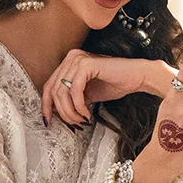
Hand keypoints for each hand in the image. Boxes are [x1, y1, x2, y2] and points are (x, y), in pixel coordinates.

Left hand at [41, 50, 170, 126]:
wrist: (136, 77)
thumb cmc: (115, 84)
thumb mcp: (87, 94)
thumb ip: (71, 99)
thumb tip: (56, 113)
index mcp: (69, 63)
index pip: (49, 86)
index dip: (46, 106)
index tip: (48, 121)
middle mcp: (71, 58)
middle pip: (52, 90)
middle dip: (61, 112)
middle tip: (74, 124)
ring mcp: (78, 59)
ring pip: (61, 92)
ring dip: (70, 112)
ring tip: (82, 120)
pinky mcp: (87, 64)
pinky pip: (74, 91)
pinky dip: (79, 106)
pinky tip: (87, 113)